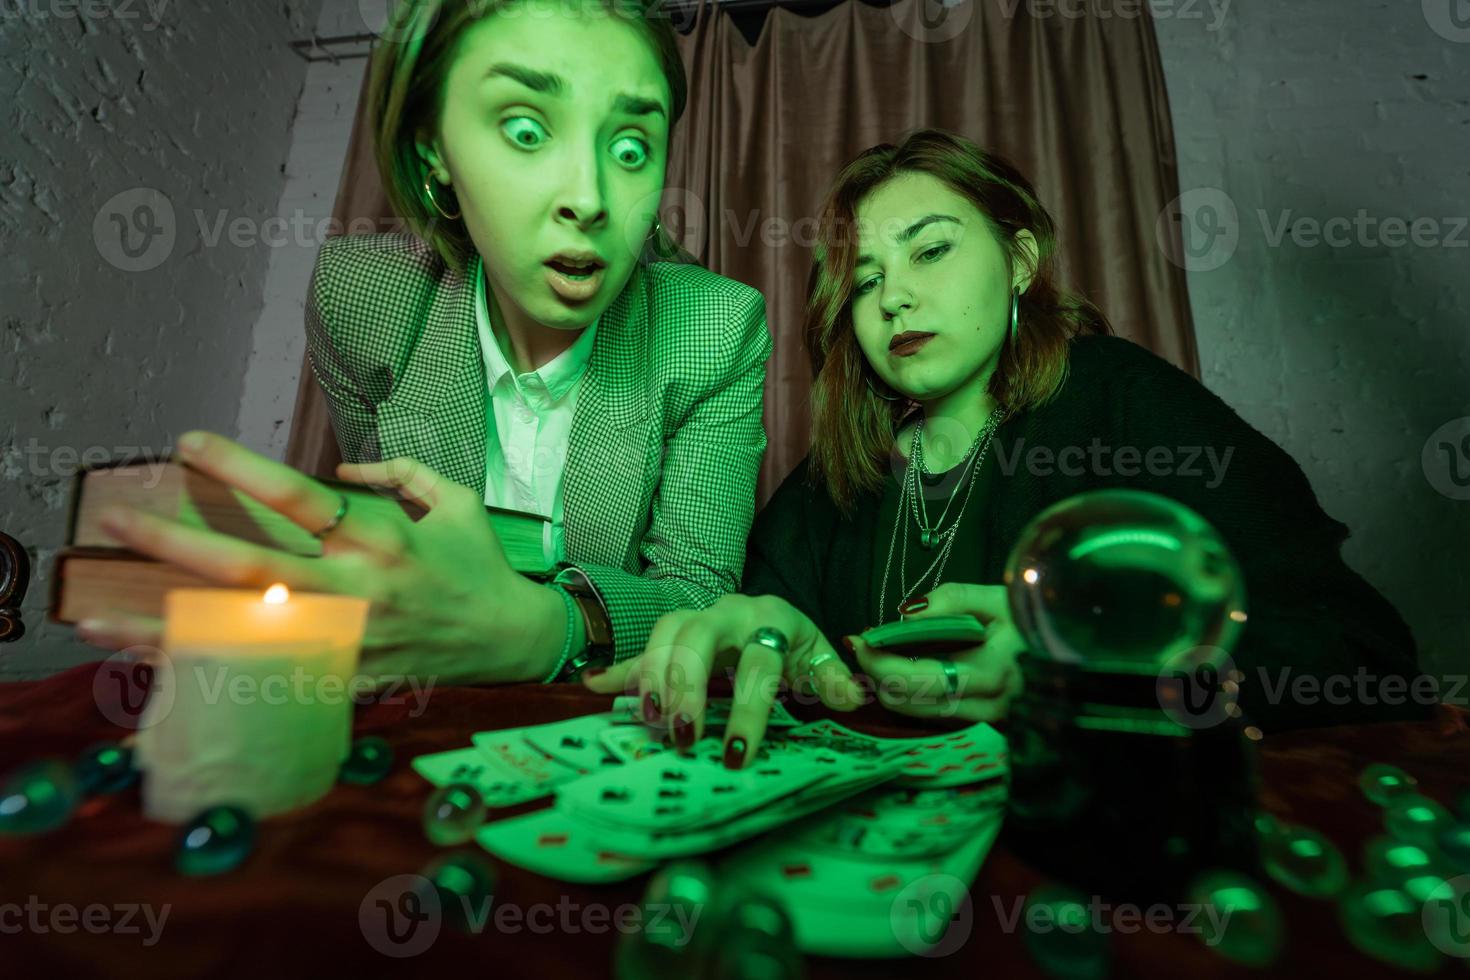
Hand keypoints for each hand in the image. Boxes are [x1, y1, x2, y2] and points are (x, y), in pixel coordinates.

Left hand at [75, 431, 563, 683]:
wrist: (512, 640)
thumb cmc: (479, 563)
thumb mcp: (453, 500)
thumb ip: (398, 472)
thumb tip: (338, 471)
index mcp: (382, 537)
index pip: (298, 496)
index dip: (241, 467)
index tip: (187, 443)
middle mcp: (357, 588)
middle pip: (254, 565)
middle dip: (181, 543)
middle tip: (119, 520)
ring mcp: (346, 640)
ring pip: (246, 633)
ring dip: (170, 627)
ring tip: (100, 616)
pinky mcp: (344, 677)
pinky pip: (268, 678)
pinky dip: (213, 678)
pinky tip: (157, 674)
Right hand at [582, 593, 863, 767]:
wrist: (770, 615)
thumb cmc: (793, 644)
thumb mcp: (819, 658)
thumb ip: (834, 679)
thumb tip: (854, 698)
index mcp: (769, 619)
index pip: (758, 663)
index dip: (748, 709)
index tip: (738, 755)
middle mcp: (727, 613)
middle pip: (698, 638)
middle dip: (687, 686)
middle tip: (683, 735)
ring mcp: (695, 619)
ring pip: (665, 635)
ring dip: (653, 677)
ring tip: (650, 722)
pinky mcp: (672, 636)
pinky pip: (640, 649)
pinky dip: (618, 670)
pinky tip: (594, 687)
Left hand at [849, 583, 1023, 722]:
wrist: (1071, 643)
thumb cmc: (1033, 617)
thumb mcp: (997, 596)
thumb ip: (951, 599)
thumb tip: (905, 615)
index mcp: (993, 671)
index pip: (921, 679)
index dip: (882, 663)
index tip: (860, 640)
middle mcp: (990, 705)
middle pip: (914, 703)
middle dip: (878, 676)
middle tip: (863, 648)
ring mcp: (990, 720)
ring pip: (922, 715)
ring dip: (892, 688)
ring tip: (879, 657)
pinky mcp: (987, 723)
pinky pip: (940, 714)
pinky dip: (914, 696)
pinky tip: (905, 671)